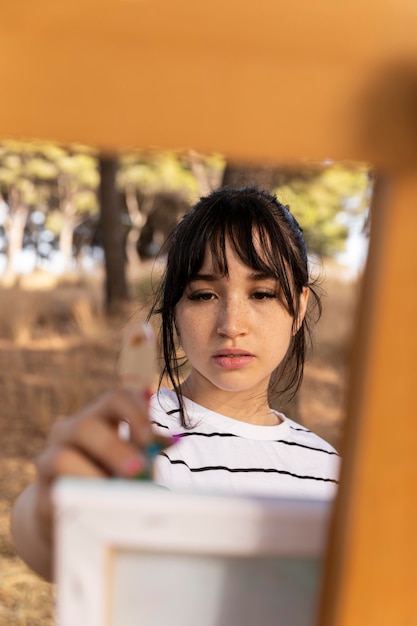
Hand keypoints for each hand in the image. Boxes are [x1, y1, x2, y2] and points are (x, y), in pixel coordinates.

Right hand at [34, 388, 168, 541]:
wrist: (73, 512)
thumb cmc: (113, 479)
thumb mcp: (134, 461)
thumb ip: (149, 449)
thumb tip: (170, 441)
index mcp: (99, 417)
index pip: (115, 398)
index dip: (134, 412)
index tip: (149, 438)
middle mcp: (70, 431)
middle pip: (86, 425)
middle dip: (114, 448)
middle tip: (137, 471)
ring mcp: (49, 460)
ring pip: (61, 458)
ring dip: (92, 476)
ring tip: (116, 496)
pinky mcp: (42, 495)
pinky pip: (55, 495)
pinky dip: (78, 502)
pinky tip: (98, 511)